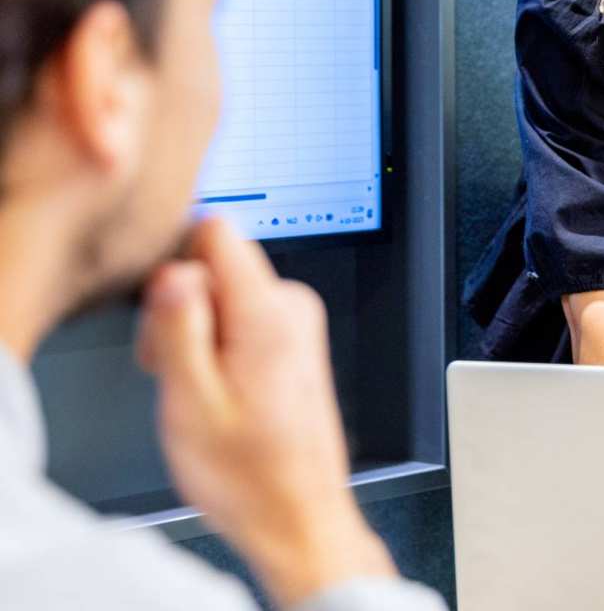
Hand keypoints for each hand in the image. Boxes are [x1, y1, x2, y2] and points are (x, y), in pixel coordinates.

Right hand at [136, 217, 394, 606]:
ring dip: (198, 332)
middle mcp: (291, 305)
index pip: (216, 231)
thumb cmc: (250, 475)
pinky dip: (218, 344)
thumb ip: (178, 328)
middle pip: (215, 265)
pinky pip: (241, 314)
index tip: (165, 315)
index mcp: (269, 313)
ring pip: (223, 292)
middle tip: (178, 369)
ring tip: (199, 388)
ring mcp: (297, 319)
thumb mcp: (191, 404)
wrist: (296, 512)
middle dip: (182, 309)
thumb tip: (173, 270)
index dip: (177, 266)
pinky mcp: (293, 335)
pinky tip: (217, 389)